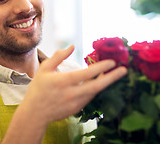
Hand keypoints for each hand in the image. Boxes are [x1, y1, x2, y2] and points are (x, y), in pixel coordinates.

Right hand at [2, 45, 126, 143]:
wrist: (35, 113)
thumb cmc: (39, 88)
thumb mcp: (45, 69)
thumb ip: (59, 56)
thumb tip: (72, 46)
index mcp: (63, 81)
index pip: (86, 73)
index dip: (100, 68)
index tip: (112, 62)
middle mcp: (71, 93)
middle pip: (97, 86)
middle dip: (112, 78)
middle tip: (124, 70)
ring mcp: (75, 103)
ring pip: (95, 92)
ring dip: (105, 82)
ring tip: (113, 73)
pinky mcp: (77, 109)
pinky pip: (90, 97)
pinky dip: (96, 88)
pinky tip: (99, 81)